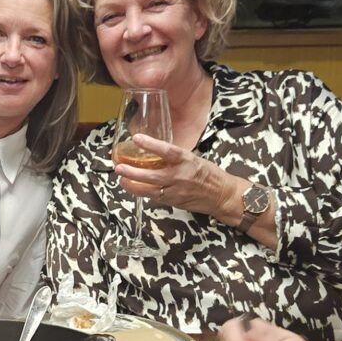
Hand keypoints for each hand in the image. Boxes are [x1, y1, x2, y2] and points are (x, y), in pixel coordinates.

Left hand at [114, 133, 245, 217]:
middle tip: (119, 167)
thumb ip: (175, 157)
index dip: (151, 144)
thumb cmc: (208, 174)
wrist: (222, 195)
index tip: (136, 138)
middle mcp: (181, 176)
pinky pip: (154, 197)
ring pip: (150, 190)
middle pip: (153, 175)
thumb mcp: (194, 159)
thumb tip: (154, 150)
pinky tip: (132, 187)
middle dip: (133, 172)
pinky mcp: (174, 202)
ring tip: (121, 179)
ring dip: (133, 185)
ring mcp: (177, 191)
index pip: (167, 150)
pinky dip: (142, 192)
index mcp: (187, 160)